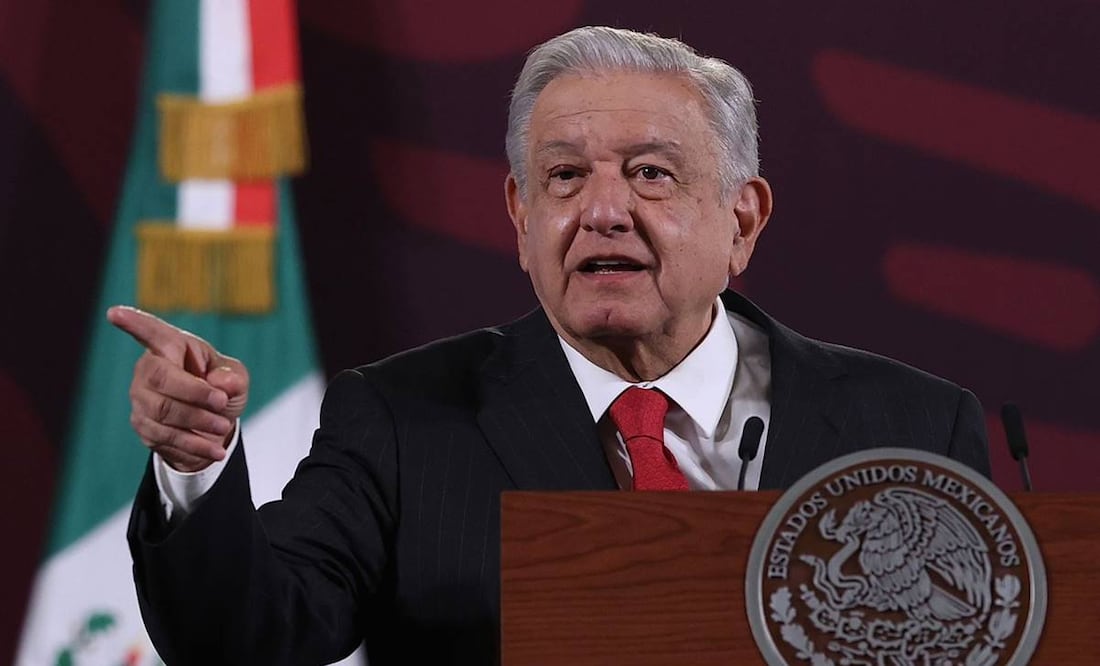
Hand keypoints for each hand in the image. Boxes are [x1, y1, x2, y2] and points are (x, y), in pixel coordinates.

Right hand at [107, 306, 249, 471]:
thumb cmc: (223, 390)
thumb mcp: (236, 379)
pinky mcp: (142, 425)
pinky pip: (165, 436)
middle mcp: (149, 369)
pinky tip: (215, 449)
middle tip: (222, 403)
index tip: (115, 313)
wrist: (214, 428)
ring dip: (198, 420)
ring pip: (163, 410)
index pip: (151, 332)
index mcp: (172, 346)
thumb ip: (233, 377)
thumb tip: (222, 382)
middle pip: (161, 378)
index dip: (133, 322)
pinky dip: (195, 444)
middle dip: (195, 393)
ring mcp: (141, 398)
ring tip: (223, 426)